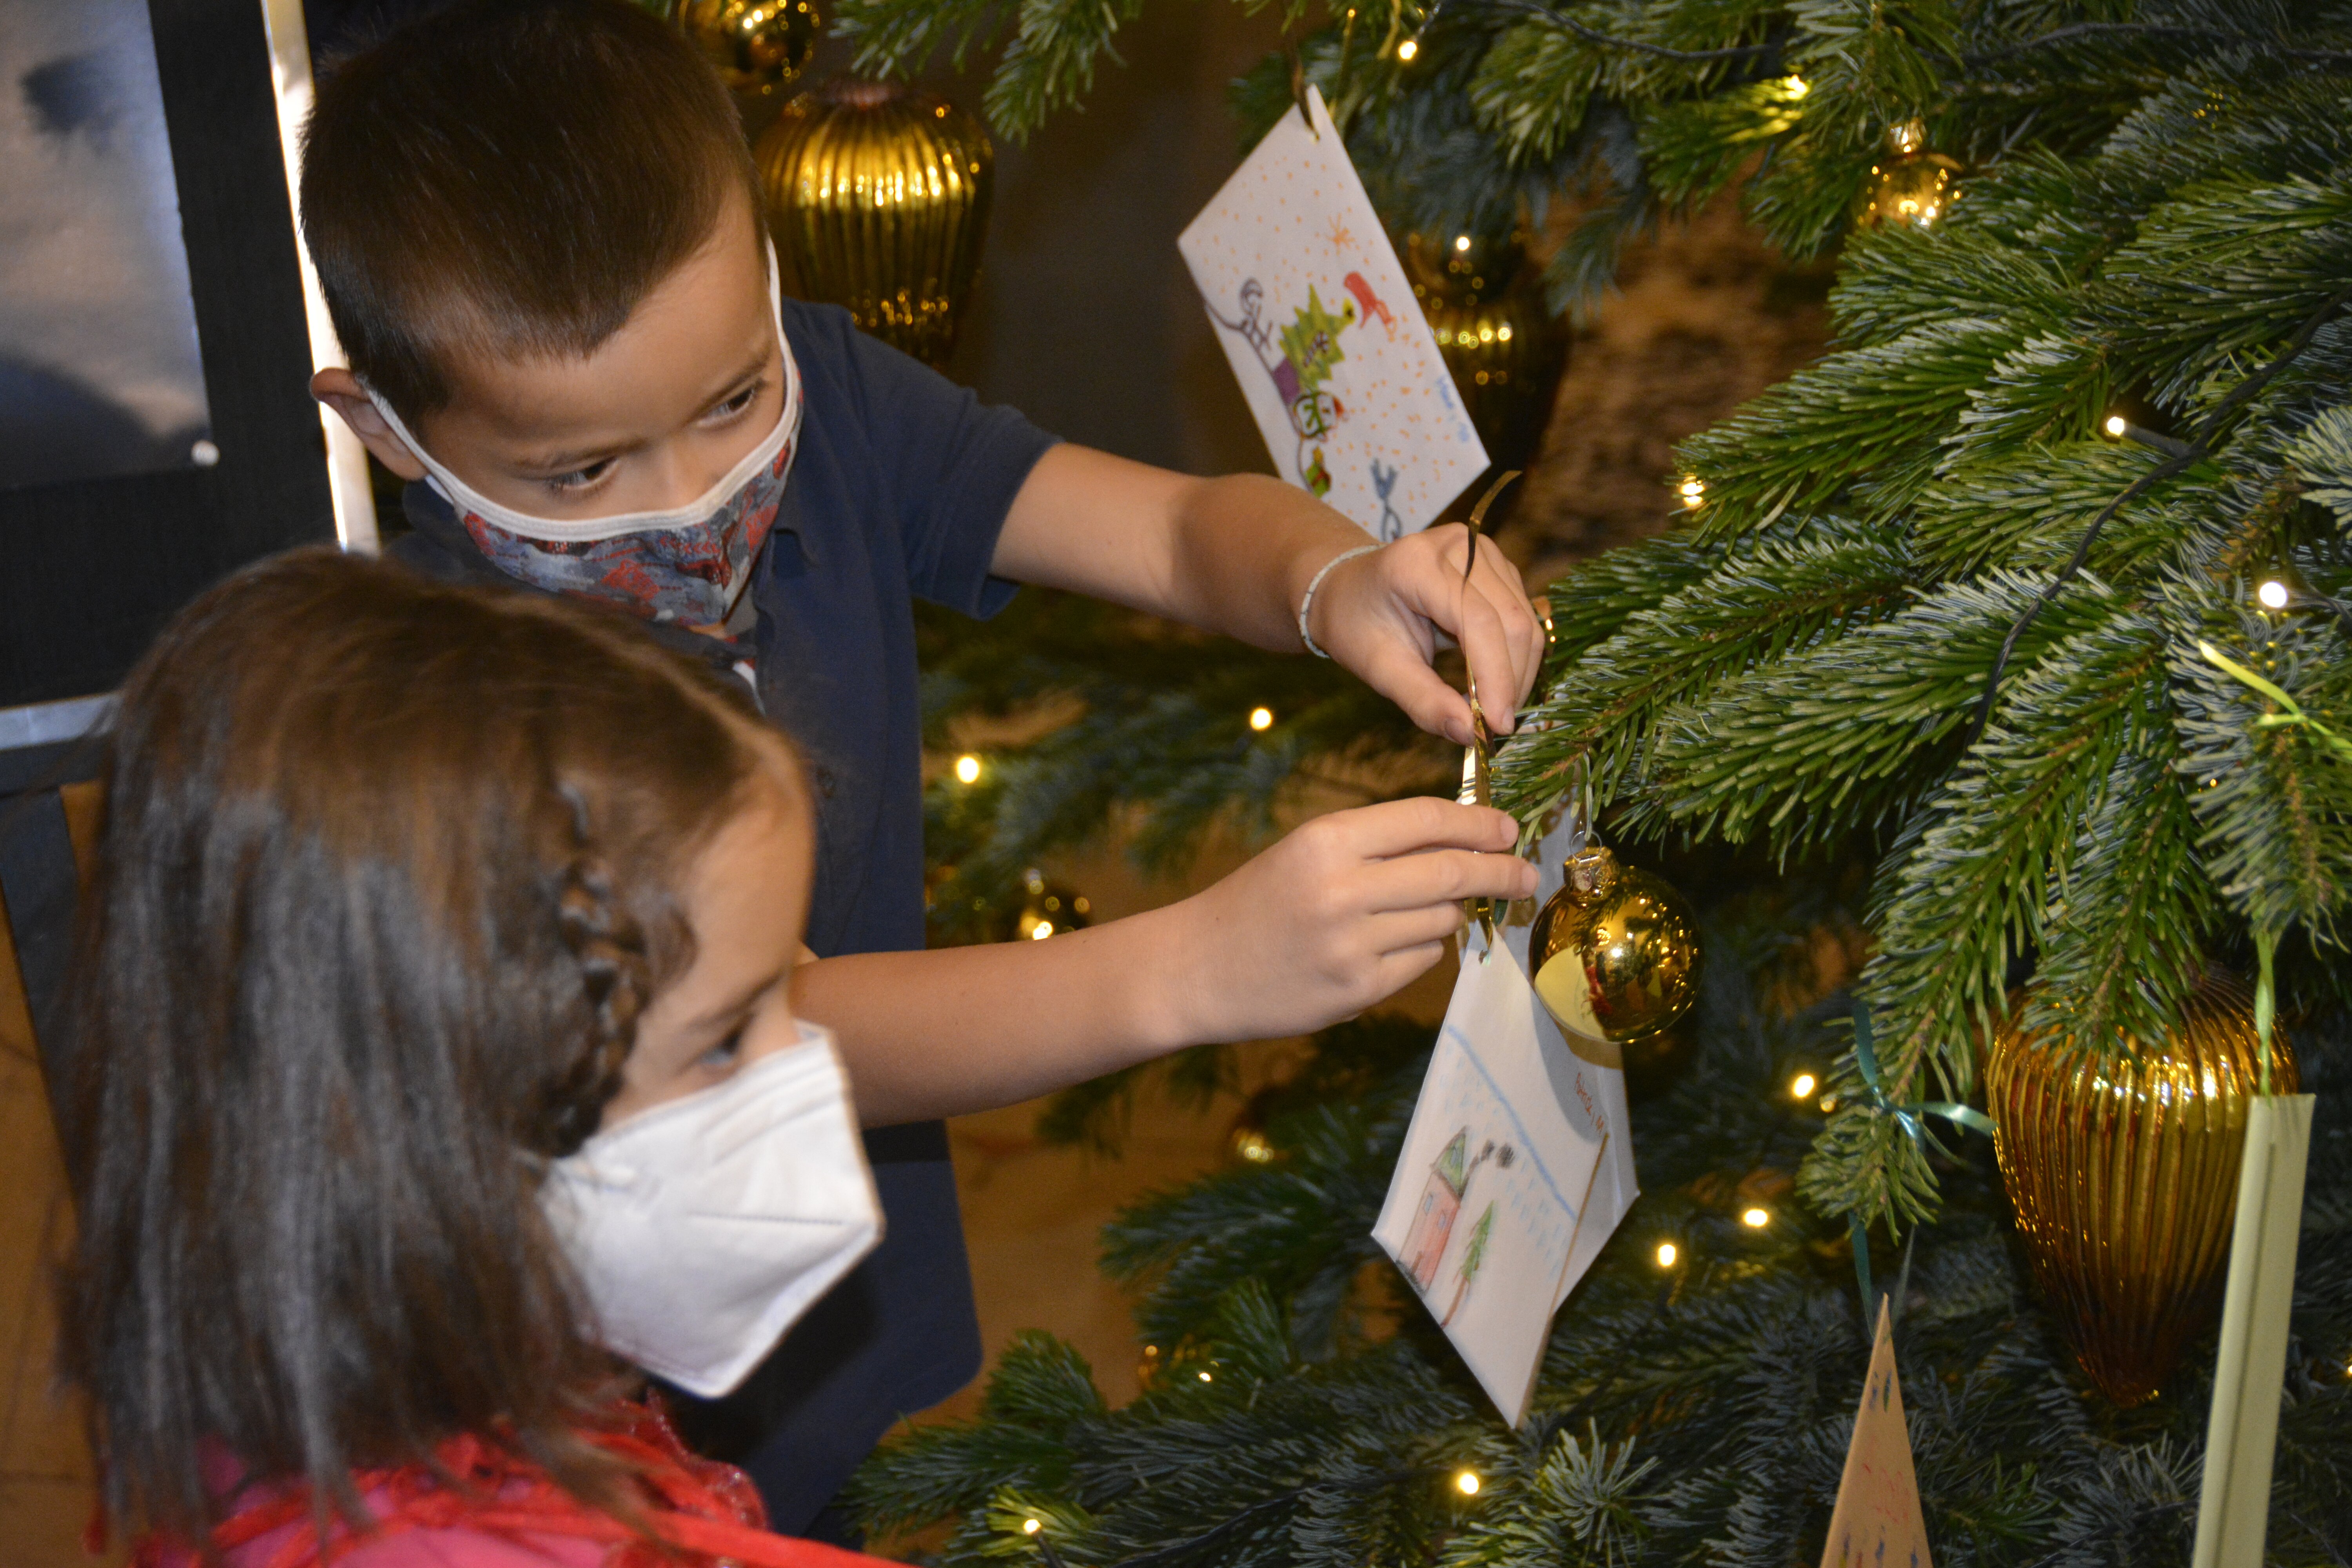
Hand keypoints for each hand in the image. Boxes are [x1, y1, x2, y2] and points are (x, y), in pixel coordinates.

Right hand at [1161, 798, 1537, 1043]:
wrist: (1198, 968)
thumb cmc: (1259, 901)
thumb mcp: (1308, 851)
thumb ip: (1378, 844)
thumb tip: (1466, 841)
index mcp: (1327, 841)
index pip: (1426, 820)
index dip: (1478, 823)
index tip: (1509, 829)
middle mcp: (1342, 890)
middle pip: (1450, 872)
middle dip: (1499, 870)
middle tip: (1527, 871)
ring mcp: (1352, 944)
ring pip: (1441, 919)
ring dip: (1450, 912)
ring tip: (1425, 911)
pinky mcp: (1358, 990)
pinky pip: (1422, 961)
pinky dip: (1422, 949)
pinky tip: (1391, 945)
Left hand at [1305, 524, 1546, 745]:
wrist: (1347, 589)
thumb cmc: (1356, 625)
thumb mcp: (1378, 668)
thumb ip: (1422, 700)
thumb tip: (1470, 735)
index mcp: (1418, 563)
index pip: (1479, 621)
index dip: (1497, 677)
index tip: (1498, 727)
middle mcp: (1458, 546)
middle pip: (1511, 620)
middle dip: (1511, 681)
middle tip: (1496, 728)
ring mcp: (1482, 551)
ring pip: (1525, 621)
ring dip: (1518, 673)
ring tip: (1492, 709)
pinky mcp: (1497, 565)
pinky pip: (1522, 616)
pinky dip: (1515, 657)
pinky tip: (1493, 683)